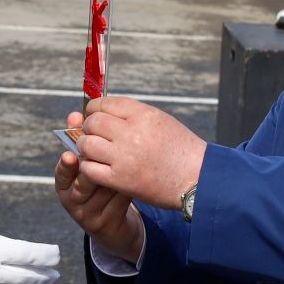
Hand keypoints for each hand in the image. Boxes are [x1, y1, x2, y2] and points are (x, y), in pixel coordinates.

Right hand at [55, 111, 144, 261]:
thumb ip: (87, 141)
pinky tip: (138, 180)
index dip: (66, 165)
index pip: (62, 173)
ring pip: (102, 190)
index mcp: (65, 183)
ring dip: (118, 174)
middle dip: (97, 168)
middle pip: (81, 183)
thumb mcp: (96, 163)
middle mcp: (72, 200)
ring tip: (131, 164)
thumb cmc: (106, 181)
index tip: (71, 156)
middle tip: (110, 156)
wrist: (116, 220)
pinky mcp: (104, 224)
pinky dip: (128, 188)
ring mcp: (87, 215)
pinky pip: (118, 201)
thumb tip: (76, 113)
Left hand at [76, 97, 206, 210]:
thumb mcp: (160, 120)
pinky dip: (89, 167)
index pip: (104, 103)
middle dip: (88, 128)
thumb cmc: (181, 149)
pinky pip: (90, 168)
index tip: (92, 115)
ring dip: (86, 147)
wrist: (197, 178)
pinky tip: (96, 167)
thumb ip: (133, 115)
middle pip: (93, 122)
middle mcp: (131, 132)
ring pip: (87, 144)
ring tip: (94, 152)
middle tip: (92, 134)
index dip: (93, 109)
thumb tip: (105, 112)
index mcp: (143, 114)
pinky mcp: (120, 179)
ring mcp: (124, 157)